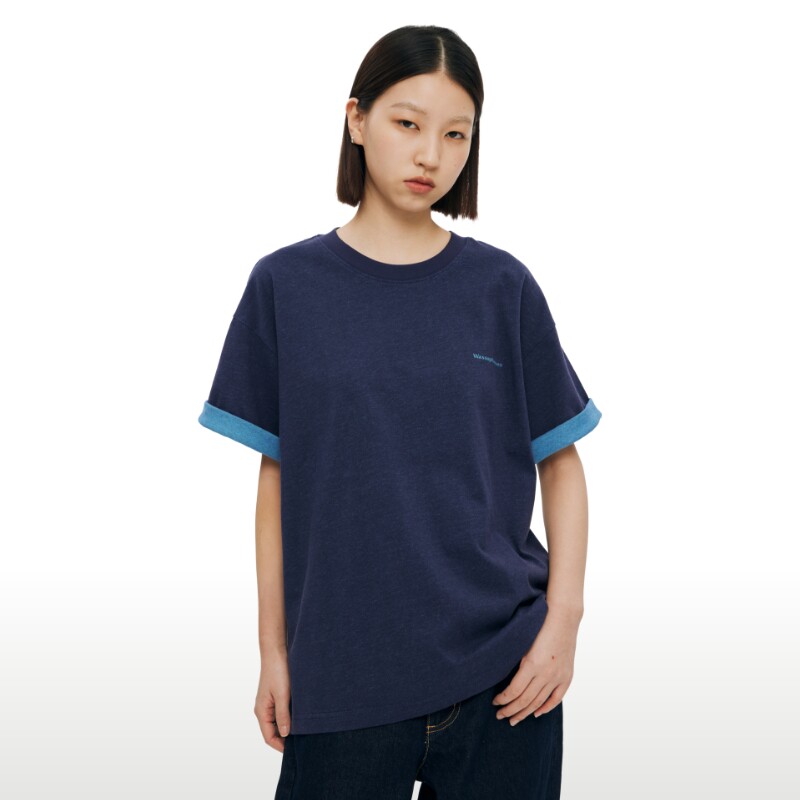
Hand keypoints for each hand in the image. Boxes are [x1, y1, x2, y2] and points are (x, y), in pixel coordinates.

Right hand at [254, 652, 291, 752]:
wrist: (276, 651)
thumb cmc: (278, 671)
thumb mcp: (282, 695)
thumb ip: (283, 715)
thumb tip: (285, 735)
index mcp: (261, 711)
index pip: (269, 737)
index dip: (280, 746)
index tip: (294, 751)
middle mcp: (263, 709)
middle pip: (273, 731)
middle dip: (285, 738)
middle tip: (301, 742)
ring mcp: (268, 703)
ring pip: (277, 722)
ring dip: (287, 727)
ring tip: (302, 731)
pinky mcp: (275, 696)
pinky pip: (280, 712)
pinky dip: (288, 717)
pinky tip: (299, 717)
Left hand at [491, 609, 578, 724]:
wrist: (563, 617)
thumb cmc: (539, 625)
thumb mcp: (522, 642)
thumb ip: (515, 662)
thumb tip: (502, 680)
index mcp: (532, 664)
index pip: (514, 691)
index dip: (503, 699)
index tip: (495, 702)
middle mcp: (546, 673)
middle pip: (525, 700)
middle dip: (511, 710)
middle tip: (500, 716)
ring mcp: (558, 676)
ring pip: (539, 702)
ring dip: (525, 713)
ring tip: (514, 719)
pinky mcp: (567, 676)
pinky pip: (556, 698)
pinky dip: (546, 708)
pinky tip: (536, 713)